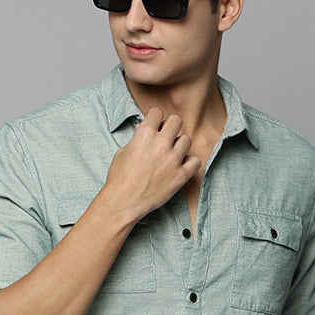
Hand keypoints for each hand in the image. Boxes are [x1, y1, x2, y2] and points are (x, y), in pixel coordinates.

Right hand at [102, 108, 200, 222]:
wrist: (123, 203)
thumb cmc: (119, 179)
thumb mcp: (122, 152)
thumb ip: (136, 138)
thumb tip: (142, 128)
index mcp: (145, 134)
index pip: (158, 112)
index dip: (156, 118)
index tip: (155, 125)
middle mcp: (161, 143)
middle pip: (176, 121)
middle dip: (171, 126)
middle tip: (166, 137)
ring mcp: (172, 159)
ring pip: (187, 140)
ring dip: (180, 145)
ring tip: (172, 154)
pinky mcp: (180, 176)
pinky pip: (195, 161)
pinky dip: (190, 162)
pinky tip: (181, 166)